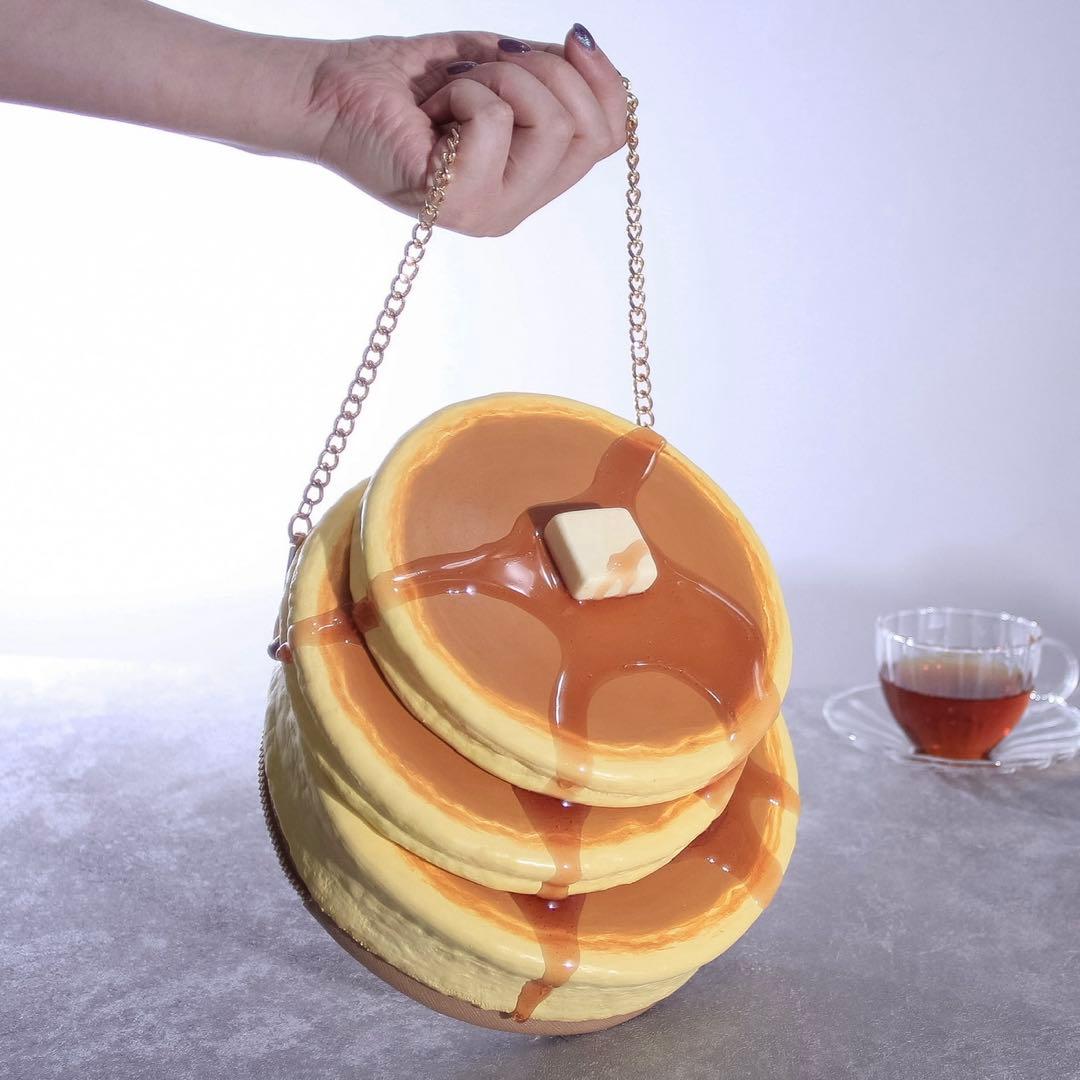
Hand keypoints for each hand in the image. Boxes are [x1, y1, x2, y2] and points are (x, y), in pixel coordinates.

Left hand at [306, 26, 627, 236]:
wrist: (331, 92)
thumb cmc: (402, 83)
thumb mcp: (492, 65)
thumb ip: (545, 70)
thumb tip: (585, 49)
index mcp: (528, 181)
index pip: (609, 140)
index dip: (605, 81)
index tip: (572, 38)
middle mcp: (515, 207)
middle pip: (588, 131)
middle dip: (545, 71)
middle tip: (488, 68)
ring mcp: (490, 212)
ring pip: (551, 124)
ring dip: (499, 77)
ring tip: (454, 90)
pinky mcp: (458, 202)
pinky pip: (497, 121)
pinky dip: (464, 90)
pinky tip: (431, 110)